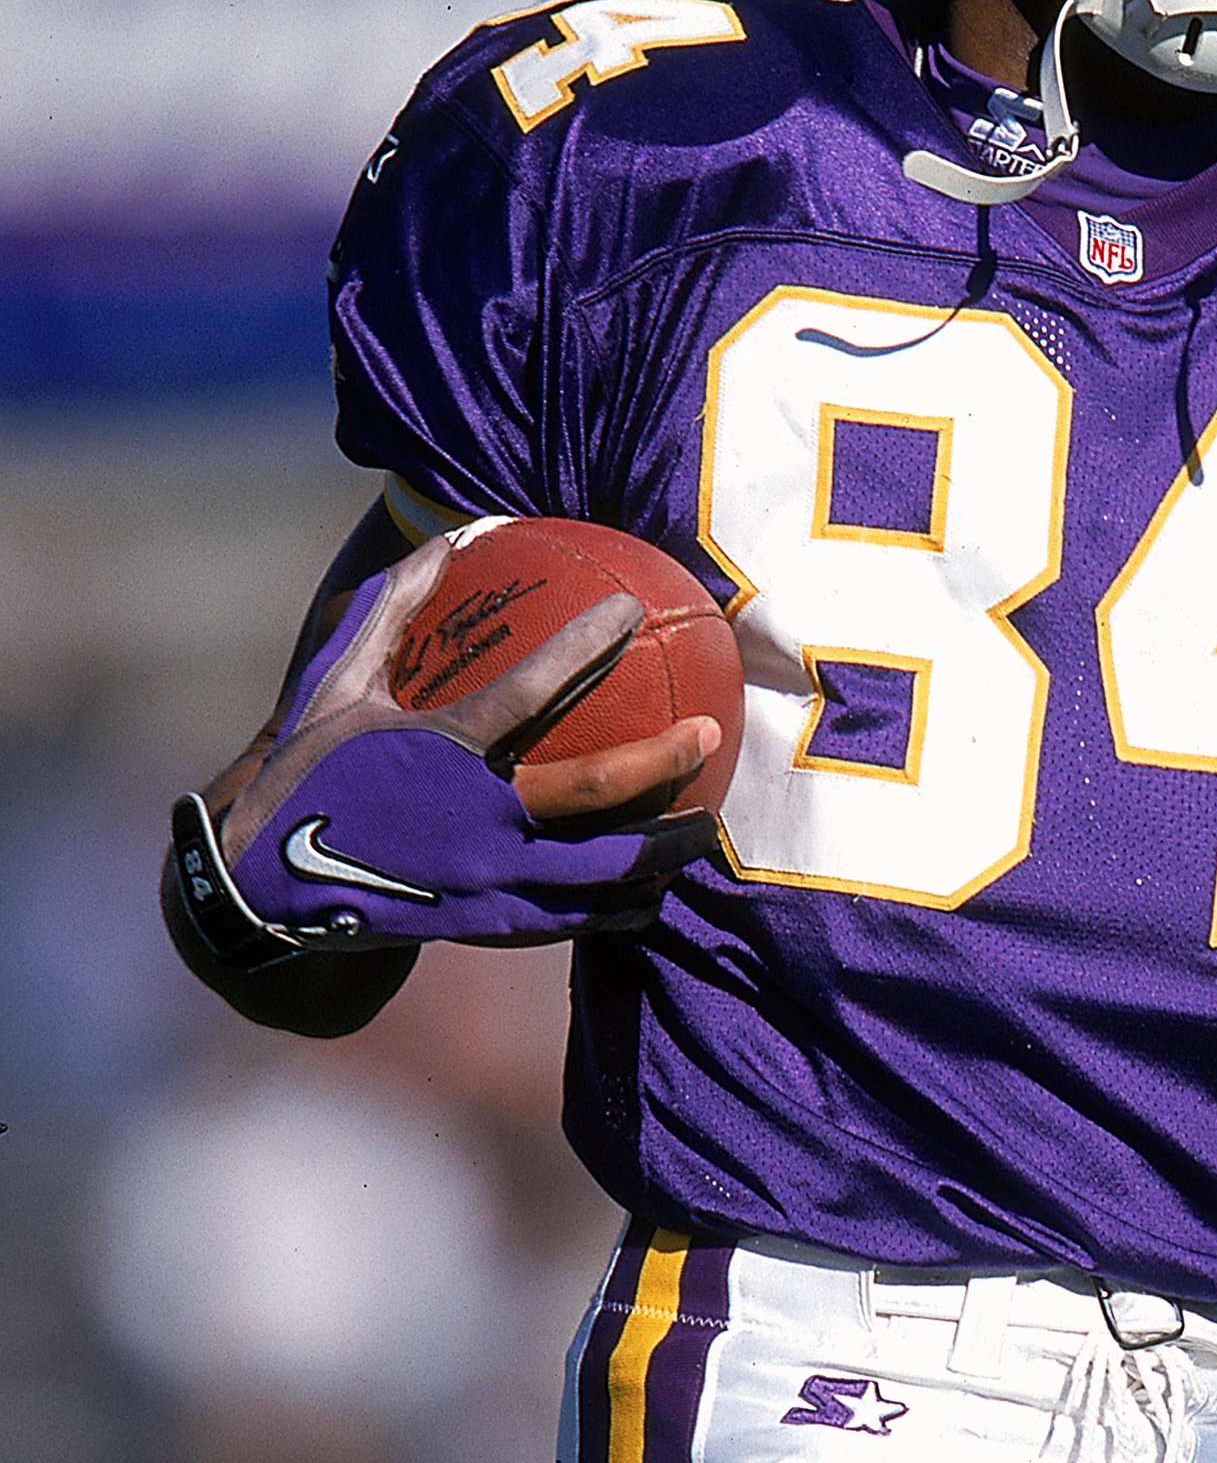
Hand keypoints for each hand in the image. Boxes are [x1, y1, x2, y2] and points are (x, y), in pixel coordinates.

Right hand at [176, 535, 720, 958]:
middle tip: (709, 732)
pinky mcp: (487, 925)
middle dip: (661, 762)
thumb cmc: (308, 776)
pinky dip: (620, 904)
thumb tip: (445, 537)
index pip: (529, 689)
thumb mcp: (336, 684)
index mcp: (439, 752)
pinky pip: (573, 918)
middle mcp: (473, 819)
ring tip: (704, 829)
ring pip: (600, 873)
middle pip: (592, 794)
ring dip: (660, 849)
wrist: (261, 889)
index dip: (586, 644)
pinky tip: (651, 888)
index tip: (632, 607)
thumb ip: (392, 611)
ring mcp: (485, 881)